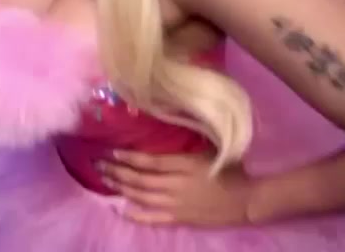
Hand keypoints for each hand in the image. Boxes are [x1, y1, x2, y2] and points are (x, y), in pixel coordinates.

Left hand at [98, 150, 252, 226]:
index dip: (128, 157)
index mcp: (185, 165)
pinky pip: (153, 218)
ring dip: (121, 188)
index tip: (110, 151)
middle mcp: (176, 185)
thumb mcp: (211, 148)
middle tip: (97, 164)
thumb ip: (189, 142)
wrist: (247, 200)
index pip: (149, 162)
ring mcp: (176, 204)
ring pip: (141, 197)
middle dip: (116, 171)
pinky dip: (136, 215)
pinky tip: (121, 209)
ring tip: (104, 179)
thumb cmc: (231, 169)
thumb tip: (168, 124)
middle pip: (139, 179)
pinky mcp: (180, 219)